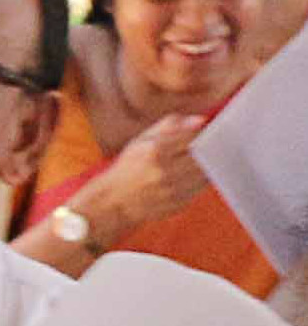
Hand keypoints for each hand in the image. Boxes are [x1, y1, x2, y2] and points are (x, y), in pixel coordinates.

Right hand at [86, 112, 215, 238]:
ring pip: (206, 173)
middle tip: (213, 144)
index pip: (193, 136)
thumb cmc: (129, 167)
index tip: (207, 129)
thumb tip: (200, 120)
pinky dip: (199, 181)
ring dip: (208, 165)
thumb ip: (170, 126)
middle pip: (205, 155)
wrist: (112, 202)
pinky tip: (191, 177)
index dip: (204, 131)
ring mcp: (171, 191)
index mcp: (155, 152)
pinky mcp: (177, 205)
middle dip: (211, 148)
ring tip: (201, 160)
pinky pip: (200, 189)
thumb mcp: (142, 140)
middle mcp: (163, 173)